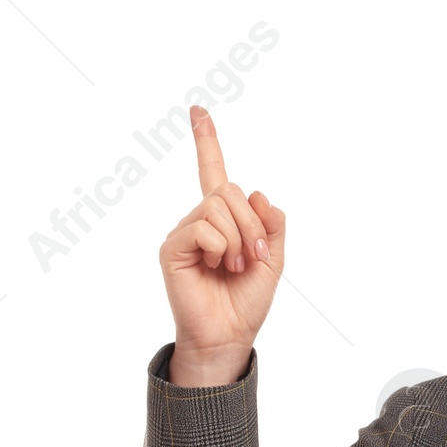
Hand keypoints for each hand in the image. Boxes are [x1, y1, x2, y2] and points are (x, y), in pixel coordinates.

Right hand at [159, 108, 284, 383]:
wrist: (229, 336)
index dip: (206, 142)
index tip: (197, 111)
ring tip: (233, 266)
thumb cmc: (246, 303)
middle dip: (251, 222)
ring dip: (237, 237)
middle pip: (229, 189)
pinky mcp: (173, 247)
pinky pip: (202, 225)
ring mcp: (185, 232)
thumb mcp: (273, 261)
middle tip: (254, 255)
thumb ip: (273, 225)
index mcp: (223, 220)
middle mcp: (201, 220)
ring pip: (217, 206)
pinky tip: (217, 266)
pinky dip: (220, 245)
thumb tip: (259, 193)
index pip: (213, 172)